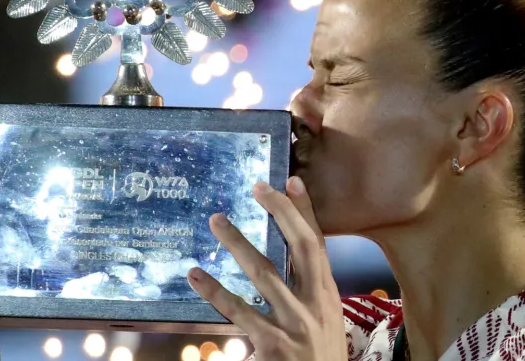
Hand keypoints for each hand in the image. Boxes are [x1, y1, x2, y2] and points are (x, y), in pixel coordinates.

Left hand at [188, 178, 345, 360]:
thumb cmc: (318, 357)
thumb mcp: (323, 319)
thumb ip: (308, 291)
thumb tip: (286, 262)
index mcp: (328, 295)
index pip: (318, 244)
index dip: (306, 212)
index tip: (292, 181)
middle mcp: (315, 303)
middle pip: (301, 248)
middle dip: (282, 213)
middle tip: (258, 186)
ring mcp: (294, 323)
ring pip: (264, 273)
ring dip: (238, 243)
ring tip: (217, 220)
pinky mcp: (273, 344)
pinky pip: (239, 311)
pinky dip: (215, 291)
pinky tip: (196, 275)